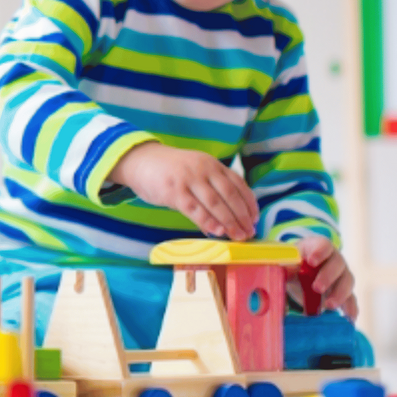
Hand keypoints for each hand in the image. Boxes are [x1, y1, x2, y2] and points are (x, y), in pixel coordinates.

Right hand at [108, 142, 258, 239]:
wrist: (140, 160)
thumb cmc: (170, 170)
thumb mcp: (195, 171)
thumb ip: (210, 189)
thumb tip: (224, 221)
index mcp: (212, 164)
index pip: (238, 183)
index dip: (249, 202)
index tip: (255, 218)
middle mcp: (203, 169)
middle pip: (230, 195)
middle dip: (242, 216)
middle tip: (249, 232)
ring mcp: (188, 179)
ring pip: (215, 203)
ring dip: (229, 222)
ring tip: (237, 235)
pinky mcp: (174, 191)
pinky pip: (195, 209)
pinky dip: (207, 221)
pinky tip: (216, 231)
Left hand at [294, 234, 357, 320]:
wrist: (299, 273)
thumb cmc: (295, 263)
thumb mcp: (288, 263)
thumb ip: (286, 266)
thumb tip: (284, 270)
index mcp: (319, 247)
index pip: (323, 246)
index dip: (319, 252)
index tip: (311, 261)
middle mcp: (334, 260)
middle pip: (337, 264)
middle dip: (328, 276)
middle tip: (317, 288)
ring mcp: (341, 276)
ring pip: (347, 282)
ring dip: (340, 294)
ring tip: (328, 305)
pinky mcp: (344, 292)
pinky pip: (351, 299)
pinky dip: (351, 308)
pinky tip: (349, 318)